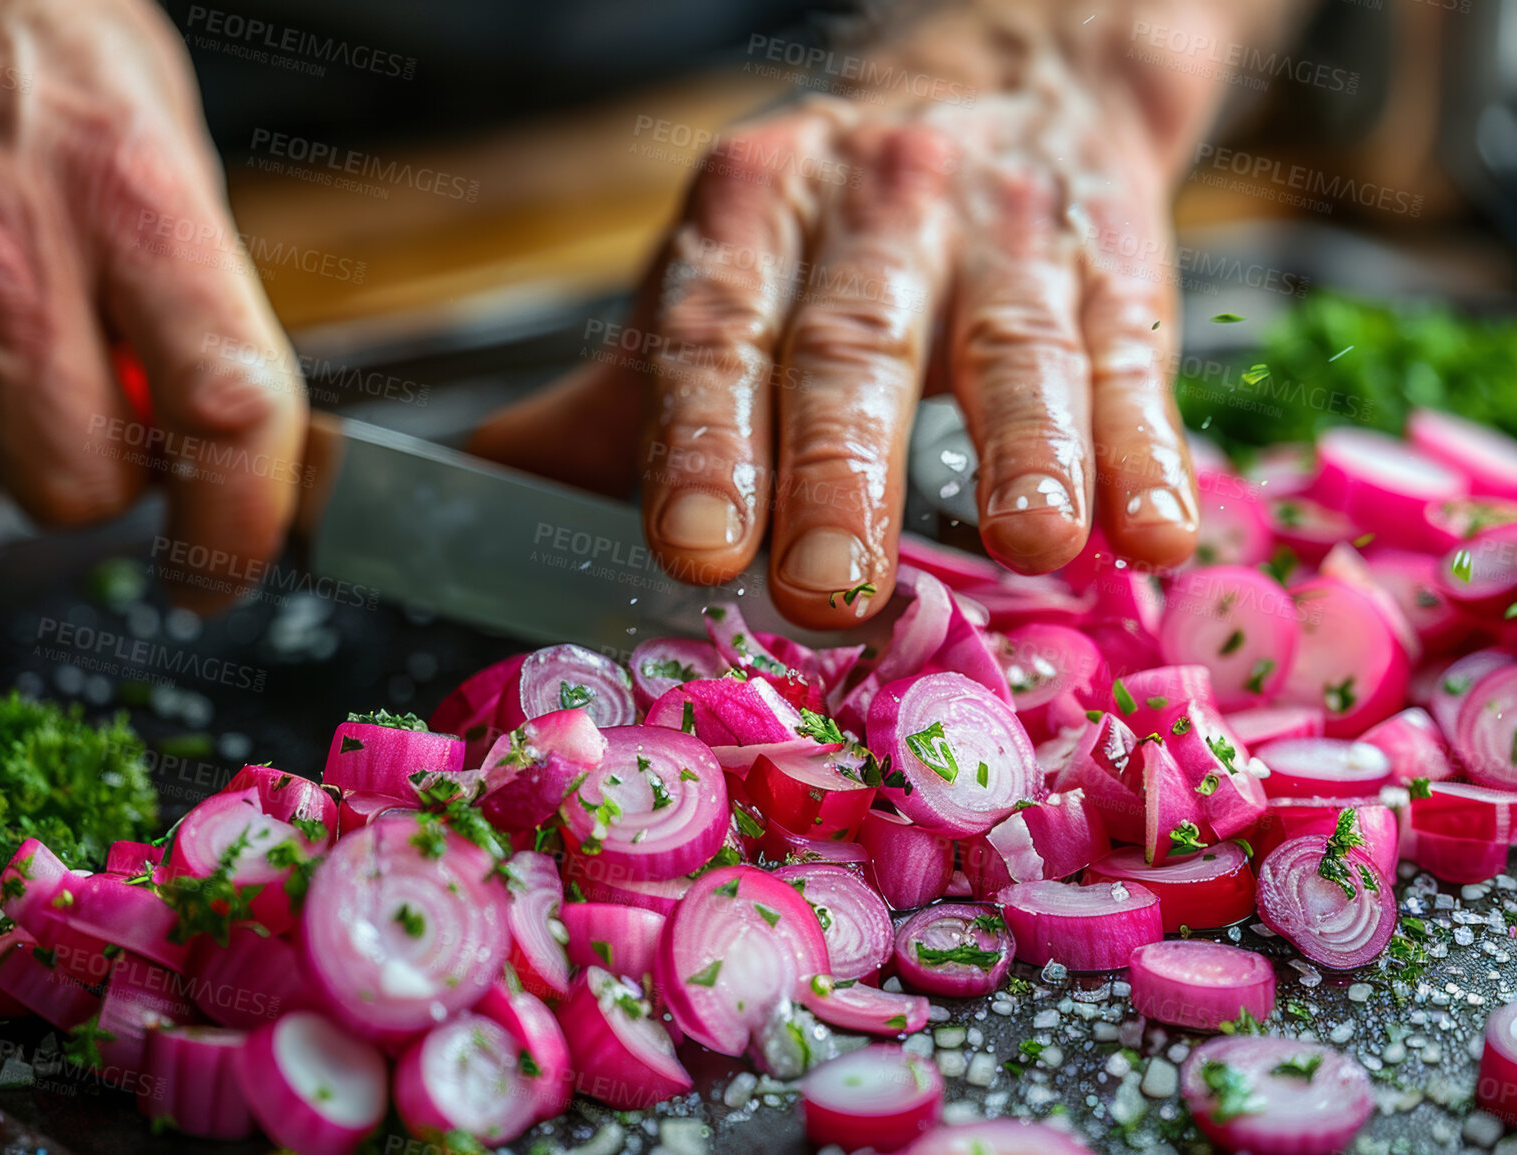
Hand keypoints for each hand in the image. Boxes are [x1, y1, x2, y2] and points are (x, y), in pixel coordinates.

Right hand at [0, 0, 305, 608]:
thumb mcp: (136, 100)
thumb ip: (183, 262)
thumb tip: (208, 401)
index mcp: (125, 194)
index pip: (227, 408)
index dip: (239, 524)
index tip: (227, 568)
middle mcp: (3, 257)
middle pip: (77, 488)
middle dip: (85, 466)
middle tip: (65, 385)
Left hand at [473, 1, 1244, 629]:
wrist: (1008, 80)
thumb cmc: (826, 230)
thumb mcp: (714, 280)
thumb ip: (616, 397)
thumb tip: (483, 489)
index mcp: (748, 218)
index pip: (715, 332)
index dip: (704, 442)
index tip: (694, 550)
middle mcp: (873, 212)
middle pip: (851, 346)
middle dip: (840, 472)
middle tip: (825, 590)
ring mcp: (1004, 236)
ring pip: (1012, 344)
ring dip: (1024, 451)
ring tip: (1030, 546)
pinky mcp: (1116, 269)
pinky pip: (1132, 359)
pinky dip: (1146, 448)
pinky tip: (1155, 532)